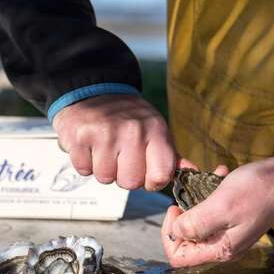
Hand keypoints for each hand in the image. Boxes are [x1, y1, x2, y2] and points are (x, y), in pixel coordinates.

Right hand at [53, 94, 175, 190]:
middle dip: (123, 175)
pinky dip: (85, 163)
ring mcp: (105, 133)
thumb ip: (170, 155)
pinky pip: (84, 170)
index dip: (151, 181)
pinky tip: (90, 146)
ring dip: (103, 169)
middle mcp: (133, 130)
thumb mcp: (154, 130)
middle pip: (130, 182)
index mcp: (155, 130)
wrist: (93, 90)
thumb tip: (192, 172)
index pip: (161, 175)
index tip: (144, 172)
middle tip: (119, 156)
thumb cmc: (127, 118)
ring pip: (106, 178)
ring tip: (104, 149)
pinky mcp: (81, 137)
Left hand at [161, 159, 273, 267]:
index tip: (175, 209)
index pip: (178, 258)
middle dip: (181, 216)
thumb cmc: (256, 191)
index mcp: (219, 249)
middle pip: (186, 241)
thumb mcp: (220, 207)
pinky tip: (217, 176)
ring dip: (195, 201)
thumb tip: (174, 231)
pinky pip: (211, 211)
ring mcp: (228, 232)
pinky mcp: (233, 218)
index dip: (169, 234)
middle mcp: (223, 246)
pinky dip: (208, 194)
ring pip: (197, 223)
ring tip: (203, 181)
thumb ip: (194, 224)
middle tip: (185, 196)